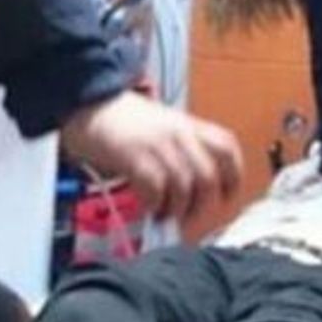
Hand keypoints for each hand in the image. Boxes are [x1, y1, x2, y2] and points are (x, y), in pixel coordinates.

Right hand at [60, 91, 242, 223]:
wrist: (89, 103)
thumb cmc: (123, 120)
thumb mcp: (164, 128)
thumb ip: (183, 151)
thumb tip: (195, 190)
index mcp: (189, 125)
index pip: (226, 148)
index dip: (233, 176)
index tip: (225, 197)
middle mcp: (179, 133)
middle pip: (208, 175)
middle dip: (201, 205)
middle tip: (187, 218)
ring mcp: (158, 144)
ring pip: (184, 186)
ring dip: (175, 209)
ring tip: (163, 214)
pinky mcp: (135, 156)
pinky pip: (156, 188)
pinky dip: (155, 204)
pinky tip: (147, 206)